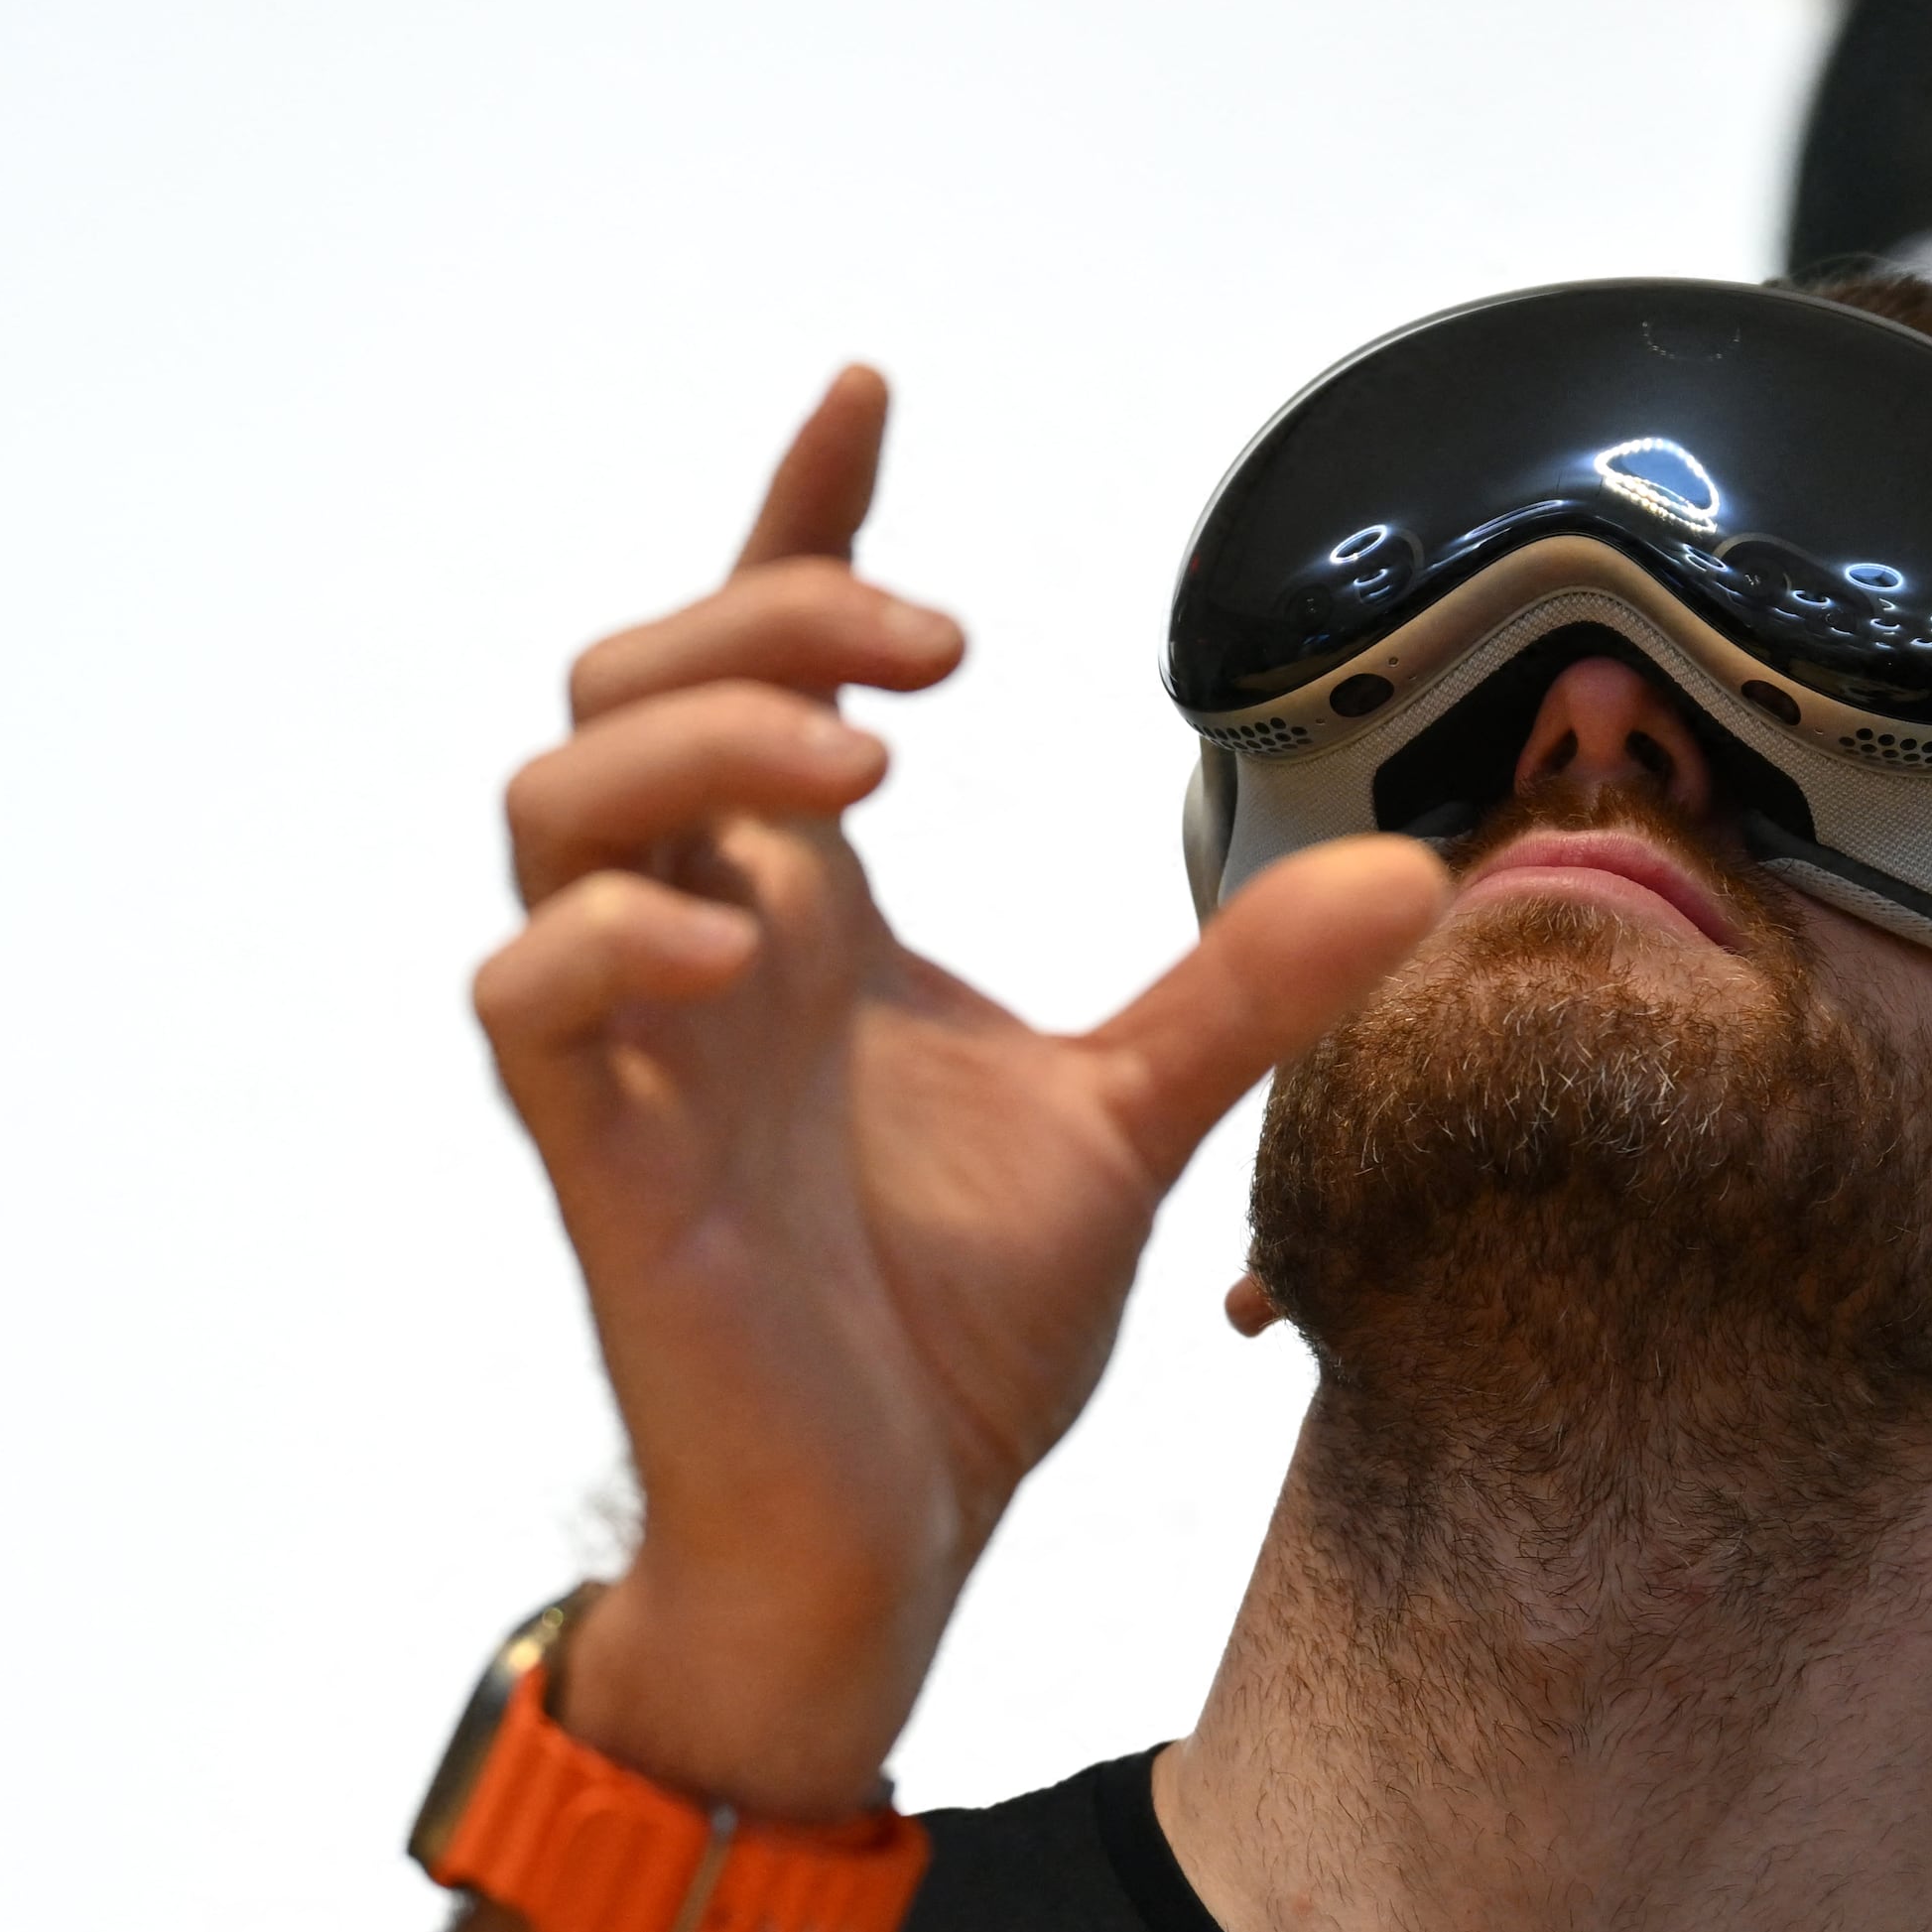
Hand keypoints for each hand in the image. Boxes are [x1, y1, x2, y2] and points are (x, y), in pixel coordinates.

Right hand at [477, 369, 1444, 1816]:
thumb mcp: (1130, 1124)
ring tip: (863, 771)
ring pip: (549, 803)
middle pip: (630, 684)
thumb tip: (1409, 872)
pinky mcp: (603, 1159)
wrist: (887, 1537)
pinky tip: (737, 937)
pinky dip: (609, 934)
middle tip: (938, 652)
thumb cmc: (952, 1338)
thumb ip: (1243, 989)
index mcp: (807, 921)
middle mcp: (704, 950)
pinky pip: (523, 1000)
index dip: (799, 516)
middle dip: (768, 610)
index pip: (763, 664)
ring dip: (696, 740)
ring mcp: (636, 1048)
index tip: (873, 395)